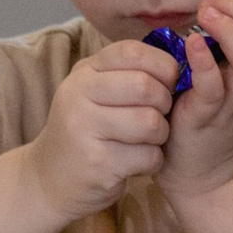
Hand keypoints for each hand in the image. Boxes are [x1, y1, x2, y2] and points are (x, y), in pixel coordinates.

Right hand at [27, 42, 180, 220]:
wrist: (50, 180)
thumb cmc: (88, 130)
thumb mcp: (96, 92)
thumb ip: (128, 72)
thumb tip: (181, 60)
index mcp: (84, 73)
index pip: (132, 51)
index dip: (162, 64)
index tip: (169, 82)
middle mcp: (78, 96)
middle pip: (145, 86)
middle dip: (164, 103)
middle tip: (158, 116)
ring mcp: (84, 130)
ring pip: (150, 122)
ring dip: (160, 135)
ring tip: (148, 140)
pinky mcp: (97, 163)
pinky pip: (148, 155)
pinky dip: (152, 161)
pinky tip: (138, 162)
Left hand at [159, 0, 232, 210]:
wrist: (202, 173)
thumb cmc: (205, 115)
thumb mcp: (223, 77)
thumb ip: (219, 48)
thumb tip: (201, 9)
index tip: (216, 3)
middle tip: (209, 6)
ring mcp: (232, 102)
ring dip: (231, 33)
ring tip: (203, 17)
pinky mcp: (206, 118)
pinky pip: (213, 89)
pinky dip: (205, 63)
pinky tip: (190, 45)